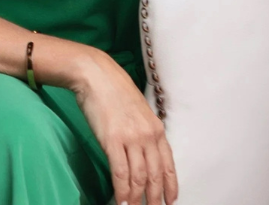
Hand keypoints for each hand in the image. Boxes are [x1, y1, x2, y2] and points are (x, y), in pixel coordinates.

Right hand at [73, 50, 178, 204]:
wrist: (97, 75)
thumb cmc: (115, 91)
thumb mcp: (139, 111)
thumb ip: (144, 132)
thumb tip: (144, 154)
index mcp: (156, 128)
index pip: (168, 164)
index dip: (171, 185)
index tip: (171, 200)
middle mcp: (147, 135)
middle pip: (155, 175)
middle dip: (155, 198)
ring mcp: (131, 138)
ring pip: (139, 178)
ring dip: (137, 199)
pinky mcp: (112, 140)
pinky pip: (120, 173)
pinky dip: (122, 191)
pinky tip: (121, 201)